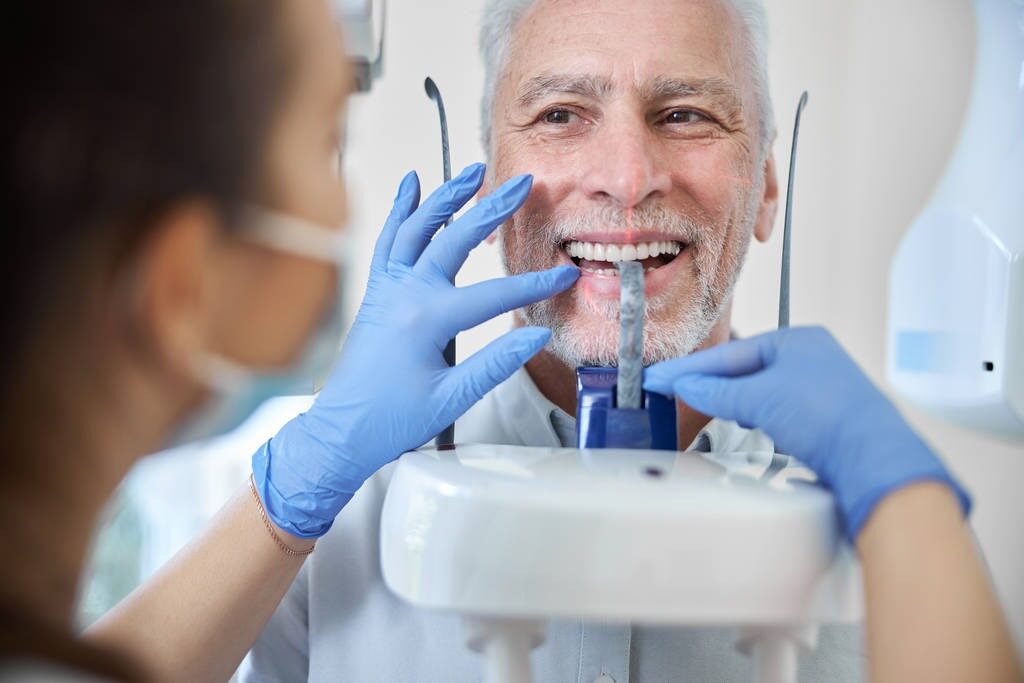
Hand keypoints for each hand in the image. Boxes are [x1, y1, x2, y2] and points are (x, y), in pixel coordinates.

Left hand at [253, 163, 577, 536]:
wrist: (340, 432)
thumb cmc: (391, 421)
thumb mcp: (450, 399)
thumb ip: (495, 365)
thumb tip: (535, 336)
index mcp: (426, 321)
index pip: (492, 296)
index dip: (533, 286)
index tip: (565, 277)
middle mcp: (403, 295)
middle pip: (453, 241)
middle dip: (490, 209)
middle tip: (521, 182)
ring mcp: (387, 290)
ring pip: (416, 230)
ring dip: (445, 197)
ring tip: (472, 171)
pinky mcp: (377, 294)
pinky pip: (388, 242)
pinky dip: (399, 211)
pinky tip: (411, 185)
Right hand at [643, 326, 969, 538]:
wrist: (873, 459)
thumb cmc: (825, 415)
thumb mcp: (759, 399)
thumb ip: (716, 392)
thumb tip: (685, 387)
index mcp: (797, 339)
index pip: (731, 352)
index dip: (691, 368)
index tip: (658, 378)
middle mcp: (811, 358)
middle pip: (745, 369)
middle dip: (711, 382)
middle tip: (670, 393)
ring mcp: (820, 389)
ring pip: (761, 391)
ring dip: (733, 402)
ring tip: (702, 409)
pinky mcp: (826, 419)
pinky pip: (778, 411)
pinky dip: (756, 417)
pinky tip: (747, 425)